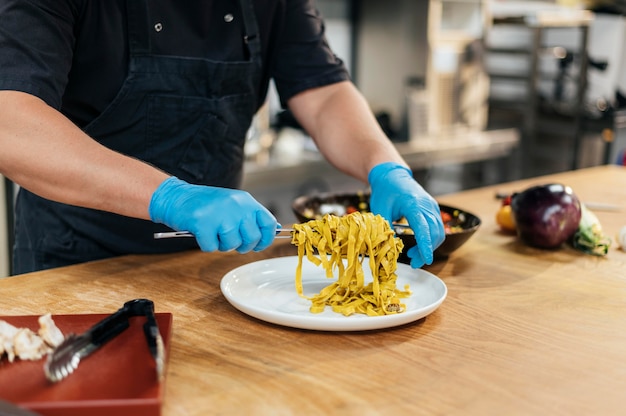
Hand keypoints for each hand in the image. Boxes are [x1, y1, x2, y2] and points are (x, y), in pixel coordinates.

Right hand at [149, 177, 277, 252]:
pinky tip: (201, 232)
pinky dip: (205, 244)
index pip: (268, 223)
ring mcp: (220, 214)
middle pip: (252, 238)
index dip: (265, 239)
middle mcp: (236, 206)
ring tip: (213, 232)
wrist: (176, 196)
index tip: (258, 245)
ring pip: (231, 245)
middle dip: (242, 245)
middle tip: (229, 240)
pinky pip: (211, 247)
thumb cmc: (205, 203)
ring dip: (221, 244)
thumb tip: (274, 230)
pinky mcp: (203, 223)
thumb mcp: (233, 204)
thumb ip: (251, 216)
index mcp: (245, 201)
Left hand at [368, 162, 444, 267]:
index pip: (423, 228)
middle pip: (434, 233)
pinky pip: (437, 227)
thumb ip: (386, 229)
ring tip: (414, 255)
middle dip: (426, 251)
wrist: (392, 175)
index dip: (425, 246)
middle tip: (413, 262)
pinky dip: (431, 238)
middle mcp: (426, 205)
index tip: (426, 260)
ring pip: (439, 231)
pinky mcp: (432, 208)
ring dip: (429, 246)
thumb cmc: (385, 191)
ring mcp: (432, 206)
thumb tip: (391, 248)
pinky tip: (419, 244)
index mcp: (413, 204)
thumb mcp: (380, 210)